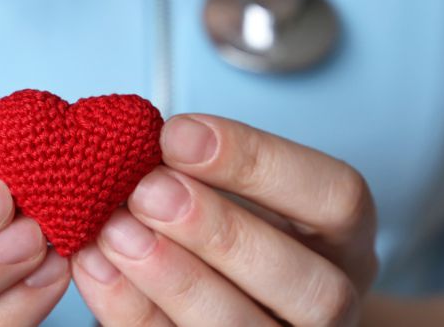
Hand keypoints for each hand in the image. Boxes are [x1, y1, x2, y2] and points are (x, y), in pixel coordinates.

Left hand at [71, 114, 377, 325]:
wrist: (227, 299)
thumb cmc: (232, 231)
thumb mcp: (236, 191)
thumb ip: (202, 169)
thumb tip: (140, 141)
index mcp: (346, 240)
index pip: (337, 198)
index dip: (259, 161)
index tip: (177, 135)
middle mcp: (332, 302)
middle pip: (309, 284)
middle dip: (221, 233)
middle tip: (147, 191)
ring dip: (177, 280)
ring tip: (116, 233)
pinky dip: (134, 311)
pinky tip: (97, 269)